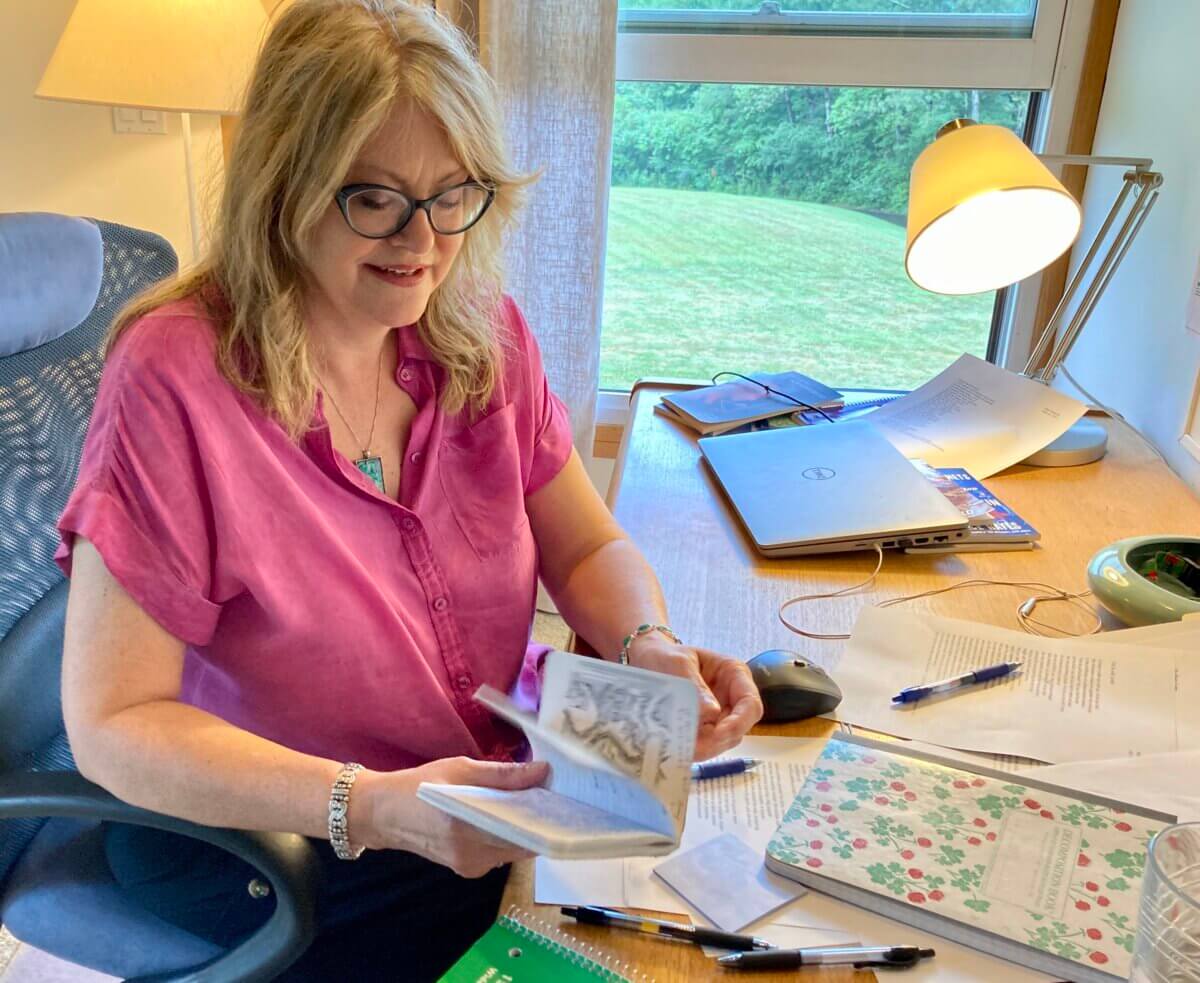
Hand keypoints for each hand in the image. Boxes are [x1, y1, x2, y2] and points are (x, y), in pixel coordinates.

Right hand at [352, 756, 548, 877]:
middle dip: (538, 821)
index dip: (547, 818)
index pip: (523, 833)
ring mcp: (469, 867)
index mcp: (468, 829)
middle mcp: (472, 856)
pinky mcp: (466, 869)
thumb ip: (502, 774)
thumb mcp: (460, 770)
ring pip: (512, 849)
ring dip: (523, 828)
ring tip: (532, 801)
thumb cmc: (420, 786)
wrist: (382, 812)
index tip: (563, 799)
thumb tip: (542, 771)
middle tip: (551, 796)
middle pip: (522, 843)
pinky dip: (507, 835)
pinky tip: (509, 815)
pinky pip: (498, 853)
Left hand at [627, 638, 762, 759]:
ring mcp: (720, 714)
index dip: (738, 723)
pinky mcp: (705, 727)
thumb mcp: (678, 664)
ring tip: (680, 749)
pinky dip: (695, 749)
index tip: (716, 734)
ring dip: (706, 749)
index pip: (750, 704)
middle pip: (739, 728)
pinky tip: (677, 749)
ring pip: (723, 741)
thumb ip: (695, 686)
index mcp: (734, 674)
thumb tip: (711, 714)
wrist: (647, 661)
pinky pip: (706, 744)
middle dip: (718, 741)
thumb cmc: (666, 656)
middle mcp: (732, 697)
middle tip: (692, 748)